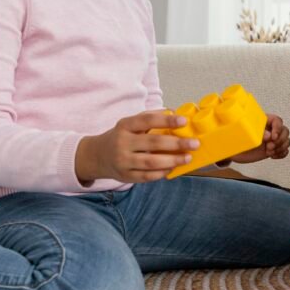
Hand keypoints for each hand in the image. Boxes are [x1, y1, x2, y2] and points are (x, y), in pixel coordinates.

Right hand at [75, 110, 198, 184]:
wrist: (96, 156)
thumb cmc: (120, 137)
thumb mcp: (130, 123)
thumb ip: (150, 117)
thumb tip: (175, 113)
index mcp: (125, 126)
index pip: (146, 120)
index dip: (166, 120)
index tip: (183, 121)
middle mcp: (122, 143)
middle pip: (152, 143)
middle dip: (176, 143)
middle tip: (194, 143)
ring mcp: (123, 161)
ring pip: (151, 162)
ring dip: (172, 160)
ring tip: (187, 157)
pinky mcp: (125, 176)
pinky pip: (147, 176)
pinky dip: (162, 173)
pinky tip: (173, 168)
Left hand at [231, 114, 289, 163]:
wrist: (234, 152)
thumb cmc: (238, 139)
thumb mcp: (246, 134)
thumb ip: (258, 133)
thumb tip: (268, 135)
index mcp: (264, 121)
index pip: (278, 121)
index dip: (278, 128)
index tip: (273, 137)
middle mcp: (270, 129)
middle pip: (285, 131)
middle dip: (279, 140)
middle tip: (269, 147)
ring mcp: (273, 140)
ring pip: (286, 140)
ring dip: (280, 147)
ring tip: (269, 152)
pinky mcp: (273, 149)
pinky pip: (284, 150)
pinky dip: (282, 154)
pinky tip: (273, 156)